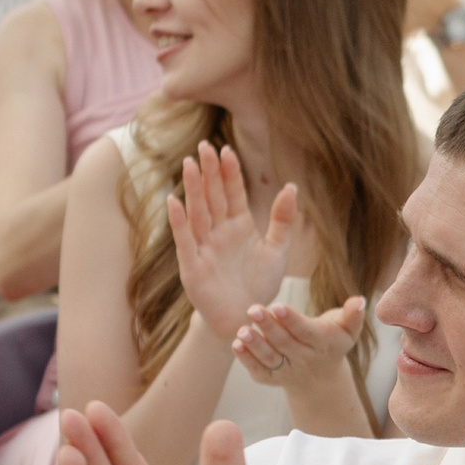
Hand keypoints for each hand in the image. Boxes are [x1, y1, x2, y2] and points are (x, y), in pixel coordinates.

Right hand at [169, 142, 296, 332]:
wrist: (247, 319)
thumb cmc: (260, 284)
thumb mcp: (278, 250)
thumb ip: (283, 219)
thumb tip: (291, 186)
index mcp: (238, 225)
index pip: (232, 193)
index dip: (229, 173)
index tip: (227, 149)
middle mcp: (218, 232)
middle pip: (212, 197)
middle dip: (208, 172)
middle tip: (204, 146)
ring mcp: (204, 248)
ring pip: (197, 213)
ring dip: (192, 190)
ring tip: (189, 165)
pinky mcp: (193, 267)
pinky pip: (185, 242)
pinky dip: (178, 223)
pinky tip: (173, 202)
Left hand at [232, 295, 365, 390]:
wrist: (320, 378)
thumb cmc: (332, 341)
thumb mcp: (347, 329)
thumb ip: (353, 315)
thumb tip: (359, 301)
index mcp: (322, 344)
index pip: (305, 332)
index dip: (291, 319)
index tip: (277, 306)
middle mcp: (305, 360)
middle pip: (285, 343)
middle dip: (269, 327)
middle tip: (253, 309)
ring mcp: (288, 371)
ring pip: (271, 359)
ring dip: (255, 345)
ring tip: (242, 330)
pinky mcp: (273, 378)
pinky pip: (260, 371)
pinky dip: (247, 360)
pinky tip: (236, 344)